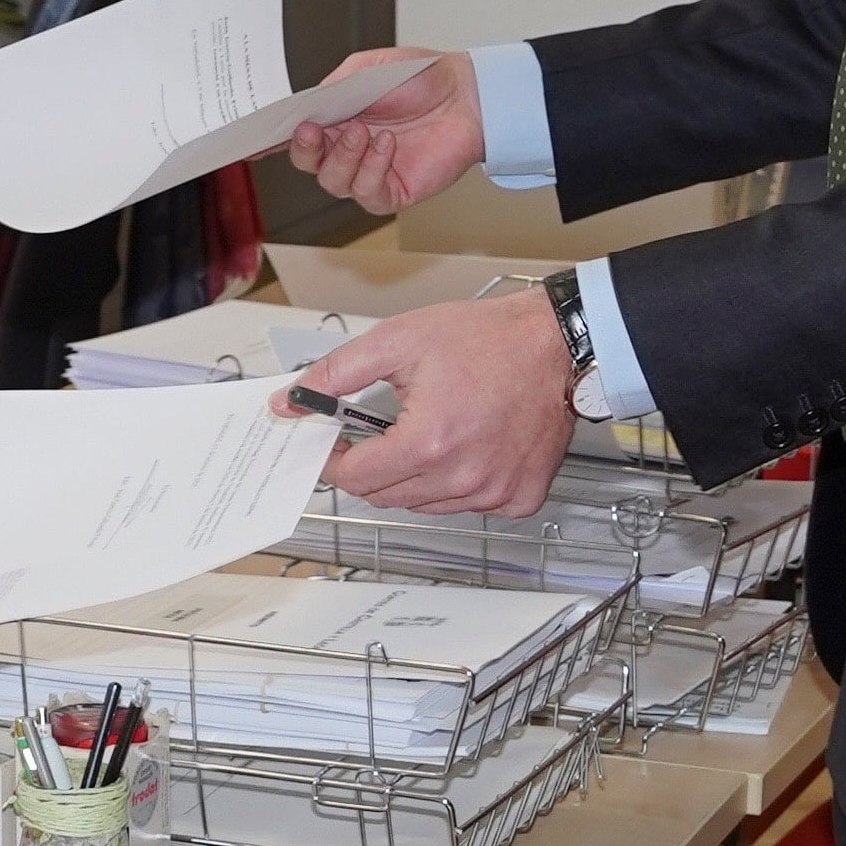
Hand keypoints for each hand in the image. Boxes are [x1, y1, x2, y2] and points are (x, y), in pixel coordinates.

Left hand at [275, 289, 576, 514]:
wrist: (557, 344)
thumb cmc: (486, 339)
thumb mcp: (396, 342)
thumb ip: (334, 374)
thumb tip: (289, 401)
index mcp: (428, 443)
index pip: (355, 479)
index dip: (335, 460)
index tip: (335, 442)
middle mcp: (463, 479)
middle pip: (385, 495)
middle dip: (371, 465)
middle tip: (379, 431)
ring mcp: (495, 493)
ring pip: (424, 504)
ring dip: (413, 476)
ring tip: (430, 431)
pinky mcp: (520, 497)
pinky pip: (469, 506)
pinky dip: (456, 484)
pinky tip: (466, 448)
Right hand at [286, 48, 482, 212]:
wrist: (467, 96)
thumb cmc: (421, 78)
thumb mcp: (367, 70)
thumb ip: (332, 88)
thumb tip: (304, 106)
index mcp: (334, 118)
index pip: (294, 135)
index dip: (268, 142)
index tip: (249, 143)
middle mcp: (346, 149)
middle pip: (306, 163)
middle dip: (303, 149)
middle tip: (311, 130)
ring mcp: (367, 173)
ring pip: (332, 182)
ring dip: (343, 156)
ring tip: (363, 131)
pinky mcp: (392, 191)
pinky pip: (367, 193)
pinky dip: (372, 168)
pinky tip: (386, 145)